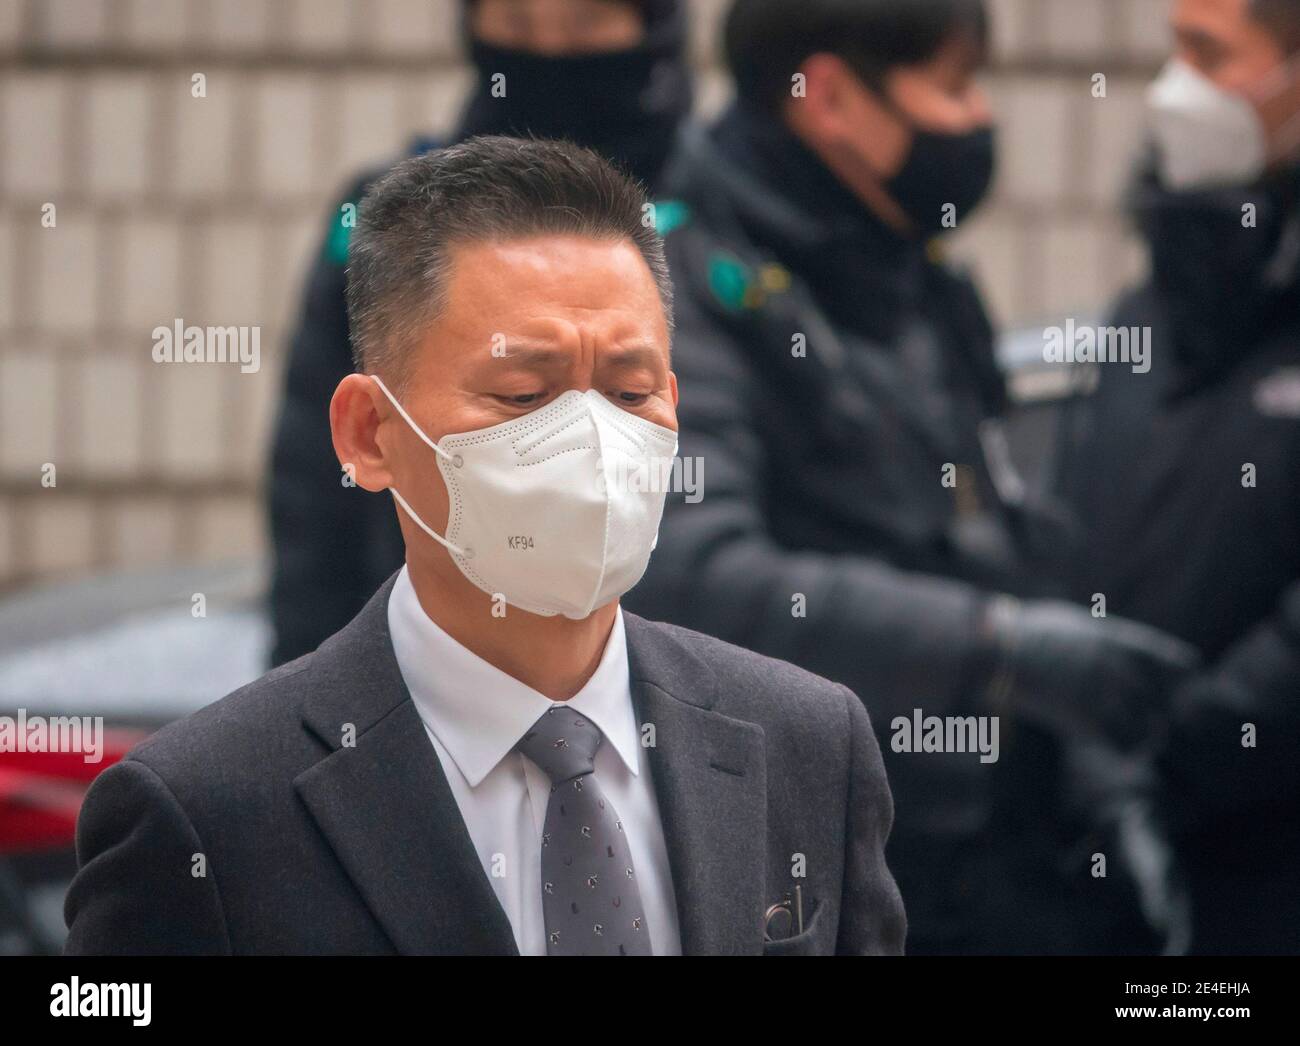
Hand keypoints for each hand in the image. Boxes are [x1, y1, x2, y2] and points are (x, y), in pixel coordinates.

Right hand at [980, 596, 1200, 748]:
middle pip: (1164, 697)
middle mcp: (1115, 666)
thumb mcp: (1067, 623)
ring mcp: (1101, 693)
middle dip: (1165, 710)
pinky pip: (1122, 743)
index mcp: (1113, 640)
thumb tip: (1098, 644)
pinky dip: (1128, 749)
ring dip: (1149, 734)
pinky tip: (1125, 749)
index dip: (1183, 672)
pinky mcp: (1083, 719)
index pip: (1168, 659)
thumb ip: (1092, 636)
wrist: (995, 649)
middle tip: (1161, 719)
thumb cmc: (1022, 632)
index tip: (1190, 679)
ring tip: (1147, 739)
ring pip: (1149, 725)